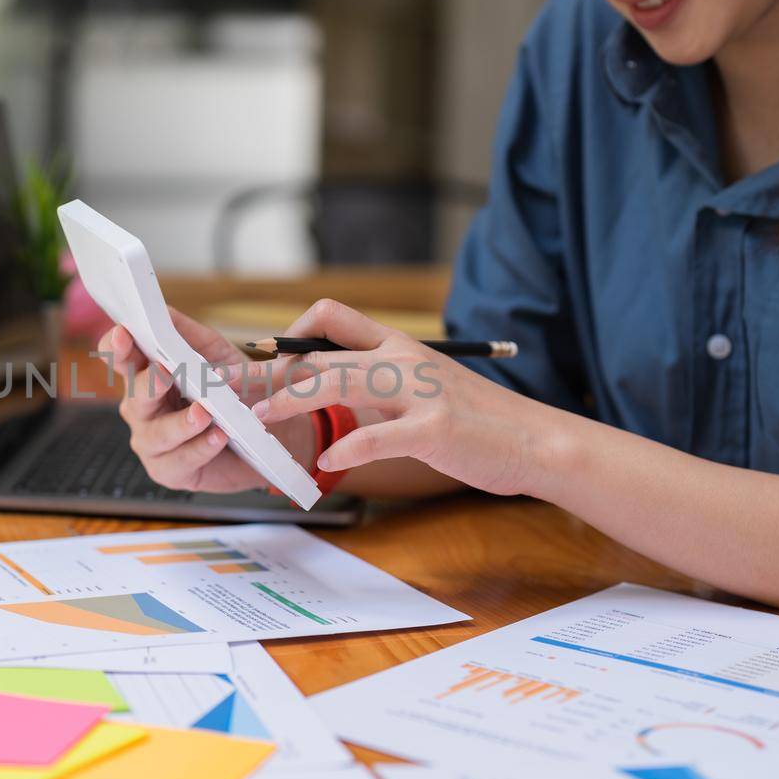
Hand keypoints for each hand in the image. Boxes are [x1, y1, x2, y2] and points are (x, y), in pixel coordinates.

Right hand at [96, 308, 313, 492]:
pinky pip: (181, 461)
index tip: (123, 333)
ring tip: (204, 412)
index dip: (116, 346)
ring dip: (180, 423)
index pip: (121, 357)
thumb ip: (186, 332)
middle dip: (148, 384)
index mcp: (146, 375)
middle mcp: (141, 409)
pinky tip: (218, 436)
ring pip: (157, 433)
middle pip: (134, 396)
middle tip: (165, 371)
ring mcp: (152, 442)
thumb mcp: (214, 352)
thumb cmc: (233, 388)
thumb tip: (162, 311)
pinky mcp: (170, 471)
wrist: (266, 430)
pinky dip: (200, 448)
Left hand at [250, 299, 554, 495]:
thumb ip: (381, 382)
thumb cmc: (476, 421)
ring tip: (263, 421)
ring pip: (340, 380)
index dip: (290, 335)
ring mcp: (422, 392)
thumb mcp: (423, 388)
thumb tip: (326, 387)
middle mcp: (405, 359)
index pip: (331, 316)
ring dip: (293, 400)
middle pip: (323, 351)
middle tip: (242, 399)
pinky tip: (327, 462)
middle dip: (274, 374)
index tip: (265, 367)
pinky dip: (346, 449)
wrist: (536, 441)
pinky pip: (378, 435)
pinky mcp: (435, 428)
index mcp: (399, 346)